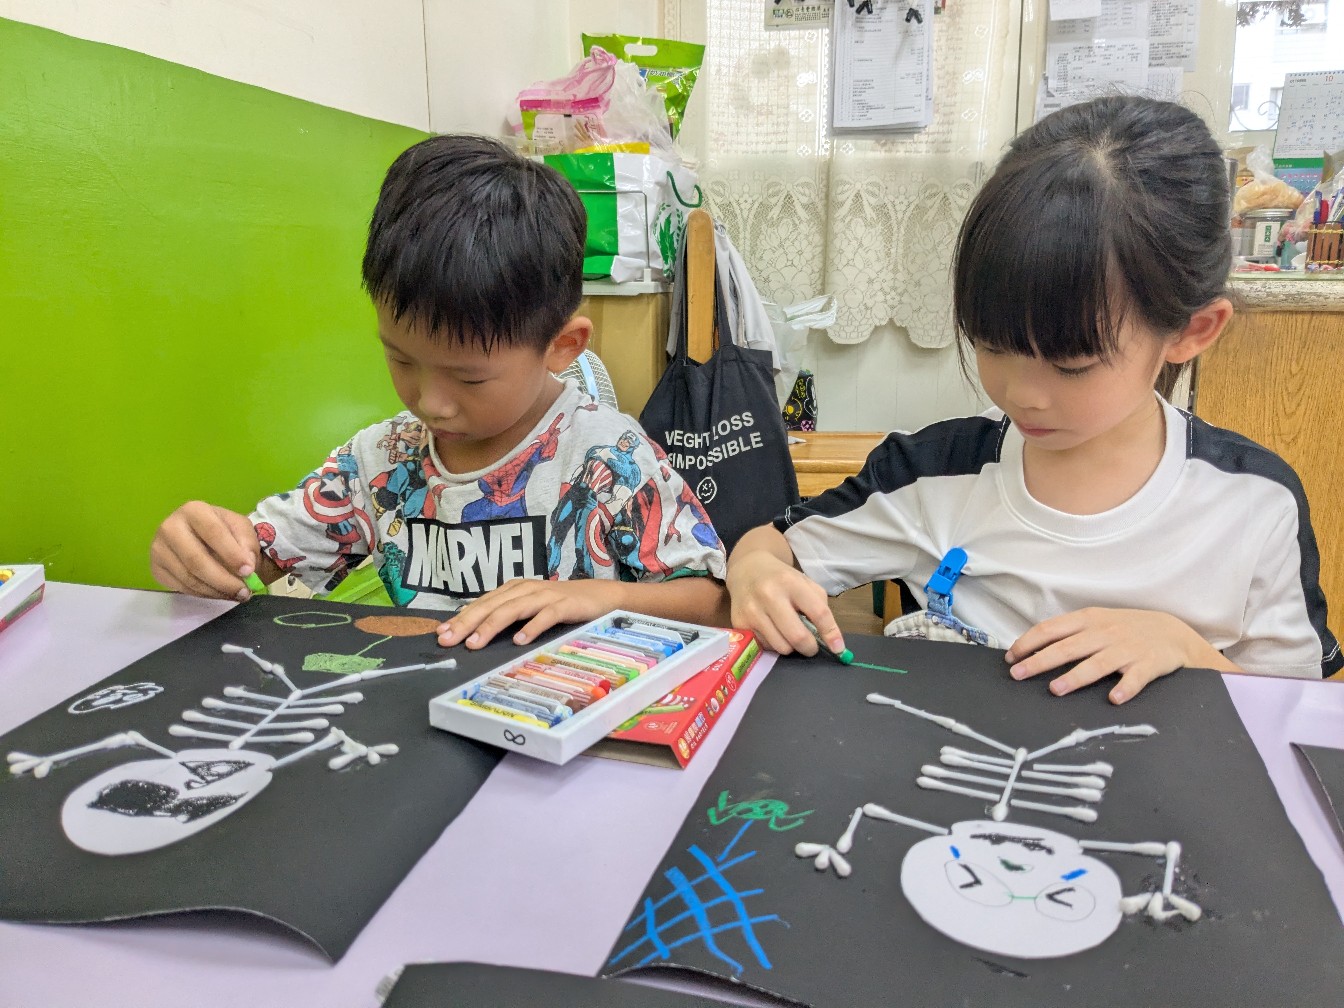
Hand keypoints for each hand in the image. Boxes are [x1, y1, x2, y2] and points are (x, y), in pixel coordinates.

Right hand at [150, 502, 261, 600]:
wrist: (207, 541)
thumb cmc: (227, 532)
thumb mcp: (242, 529)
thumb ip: (247, 543)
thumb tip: (246, 565)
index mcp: (194, 510)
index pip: (213, 532)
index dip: (232, 554)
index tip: (248, 571)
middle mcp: (170, 527)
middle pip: (196, 560)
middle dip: (224, 580)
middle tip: (244, 591)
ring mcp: (159, 549)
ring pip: (189, 578)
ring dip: (216, 591)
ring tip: (237, 594)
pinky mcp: (156, 568)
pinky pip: (181, 587)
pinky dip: (204, 594)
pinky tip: (219, 592)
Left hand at [436, 578, 624, 649]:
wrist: (601, 596)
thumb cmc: (562, 605)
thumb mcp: (531, 608)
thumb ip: (507, 615)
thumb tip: (475, 631)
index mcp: (515, 589)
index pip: (482, 603)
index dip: (461, 617)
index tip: (441, 633)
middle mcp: (526, 589)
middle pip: (492, 605)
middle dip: (467, 622)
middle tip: (449, 639)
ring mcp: (545, 595)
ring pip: (513, 609)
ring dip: (492, 626)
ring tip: (475, 643)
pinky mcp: (565, 605)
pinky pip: (545, 615)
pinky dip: (531, 627)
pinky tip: (519, 640)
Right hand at [726, 549, 843, 657]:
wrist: (746, 569)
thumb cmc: (781, 578)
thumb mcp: (804, 582)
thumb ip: (818, 606)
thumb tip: (830, 638)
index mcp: (791, 583)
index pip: (818, 613)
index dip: (831, 633)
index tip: (838, 648)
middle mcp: (769, 595)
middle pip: (798, 636)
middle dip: (810, 648)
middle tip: (811, 646)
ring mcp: (752, 611)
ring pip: (781, 647)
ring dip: (791, 647)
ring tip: (789, 634)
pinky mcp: (739, 623)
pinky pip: (765, 646)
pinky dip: (774, 643)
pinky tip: (772, 630)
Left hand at [1005, 607, 1236, 703]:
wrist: (1173, 633)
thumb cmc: (1125, 629)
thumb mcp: (1096, 623)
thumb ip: (1068, 633)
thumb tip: (1032, 649)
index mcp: (1088, 620)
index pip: (1051, 629)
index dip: (1028, 643)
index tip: (1010, 658)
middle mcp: (1105, 633)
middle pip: (1068, 647)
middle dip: (1040, 661)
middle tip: (1018, 675)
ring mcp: (1127, 648)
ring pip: (1098, 663)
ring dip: (1076, 677)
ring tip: (1056, 689)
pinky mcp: (1149, 664)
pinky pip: (1136, 678)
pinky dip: (1126, 688)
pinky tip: (1114, 699)